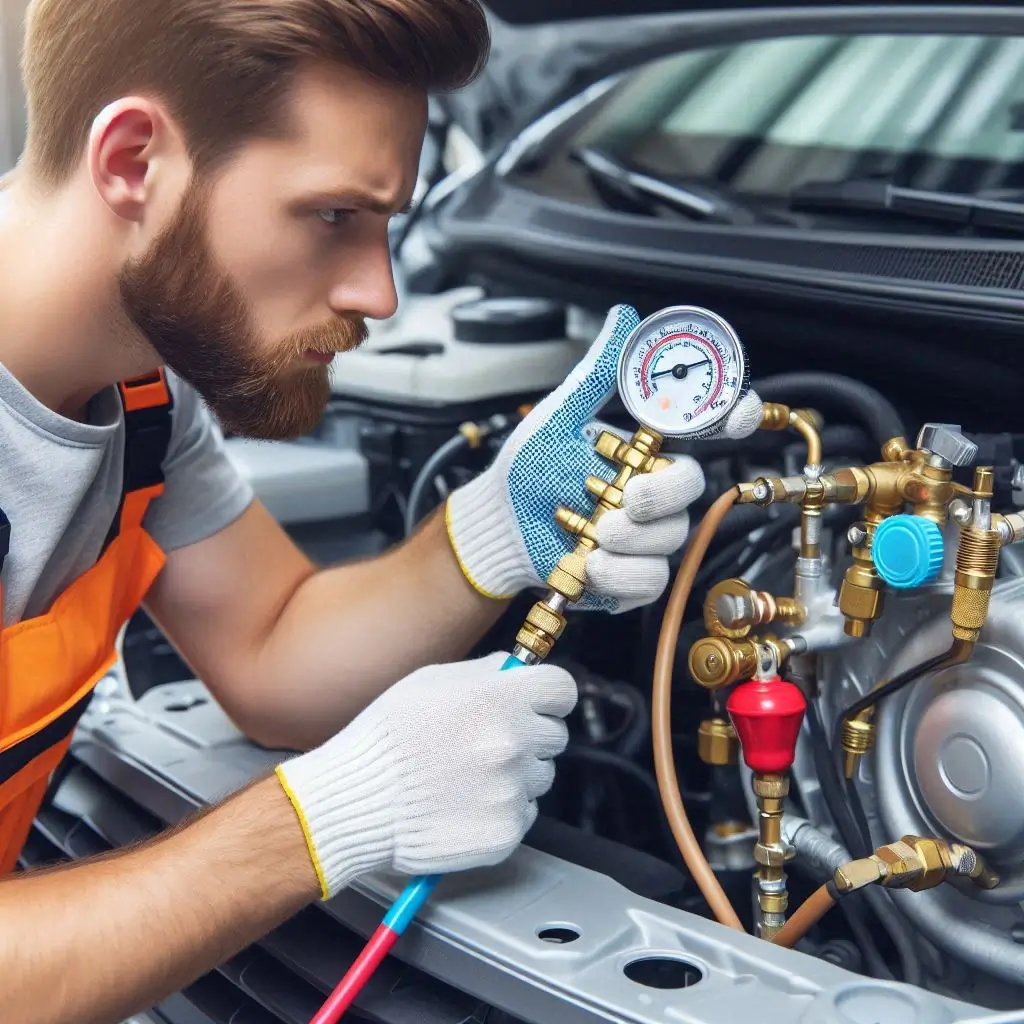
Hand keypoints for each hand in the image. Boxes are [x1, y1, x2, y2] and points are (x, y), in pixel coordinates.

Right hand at [275, 652, 575, 898]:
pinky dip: (502, 808)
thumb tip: (515, 669)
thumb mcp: (431, 681)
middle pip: (554, 735)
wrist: (357, 802)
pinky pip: (524, 813)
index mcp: (500, 698)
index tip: (538, 704)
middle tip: (487, 743)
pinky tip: (465, 803)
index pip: (562, 690)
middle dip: (529, 735)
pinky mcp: (506, 831)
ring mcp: (513, 790)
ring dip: (515, 773)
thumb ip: (485, 672)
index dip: (549, 696)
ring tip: (467, 776)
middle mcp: (514, 743)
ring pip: (540, 776)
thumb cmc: (387, 739)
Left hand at [445, 303, 761, 612]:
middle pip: (693, 487)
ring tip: (591, 533)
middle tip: (625, 497)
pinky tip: (592, 563)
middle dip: (662, 493)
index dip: (734, 417)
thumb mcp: (559, 416)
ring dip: (631, 537)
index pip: (706, 428)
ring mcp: (647, 534)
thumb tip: (624, 318)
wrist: (500, 527)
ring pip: (673, 536)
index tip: (737, 415)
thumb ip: (598, 372)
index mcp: (646, 448)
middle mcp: (654, 489)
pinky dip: (621, 574)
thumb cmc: (528, 471)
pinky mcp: (633, 575)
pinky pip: (651, 578)